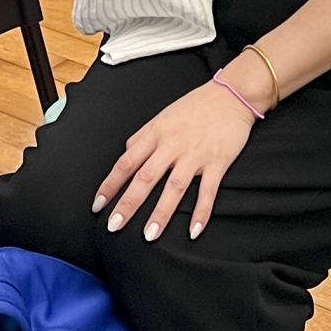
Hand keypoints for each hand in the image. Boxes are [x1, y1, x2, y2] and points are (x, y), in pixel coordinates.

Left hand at [94, 73, 256, 241]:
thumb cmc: (195, 106)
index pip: (126, 162)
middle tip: (114, 225)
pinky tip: (194, 231)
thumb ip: (143, 137)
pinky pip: (208, 190)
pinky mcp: (218, 161)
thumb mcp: (162, 116)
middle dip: (128, 203)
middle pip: (145, 178)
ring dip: (161, 213)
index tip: (98, 204)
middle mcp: (172, 145)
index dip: (110, 184)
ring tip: (150, 235)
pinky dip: (202, 211)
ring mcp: (195, 155)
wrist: (231, 94)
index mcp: (155, 134)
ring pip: (174, 187)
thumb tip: (126, 154)